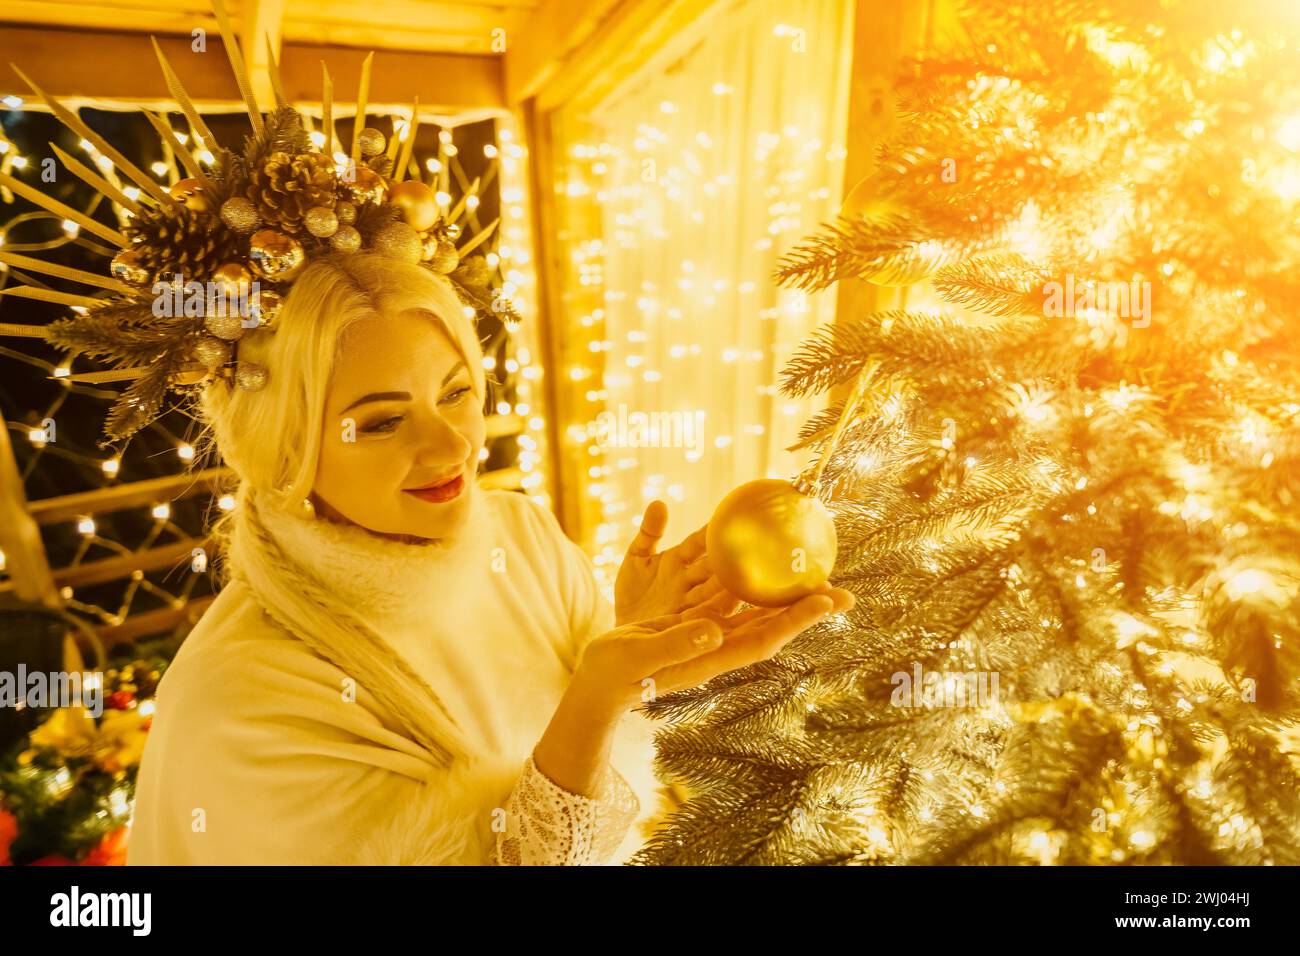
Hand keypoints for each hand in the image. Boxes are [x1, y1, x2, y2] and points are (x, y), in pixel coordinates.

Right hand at [570, 585, 855, 715]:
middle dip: (807, 610)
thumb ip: (675, 644)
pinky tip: (760, 567)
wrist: (597, 683)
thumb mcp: (639, 656)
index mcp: (709, 658)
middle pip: (772, 626)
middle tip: (845, 592)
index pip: (763, 639)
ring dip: (786, 597)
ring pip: (756, 614)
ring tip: (815, 575)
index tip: (826, 602)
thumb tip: (712, 630)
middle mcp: (718, 647)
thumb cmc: (613, 674)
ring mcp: (709, 637)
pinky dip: (750, 587)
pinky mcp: (696, 626)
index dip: (796, 621)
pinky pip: (732, 603)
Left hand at [614, 499, 734, 626]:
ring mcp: (689, 602)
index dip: (712, 531)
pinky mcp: (686, 624)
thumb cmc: (634, 593)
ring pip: (714, 591)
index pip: (699, 542)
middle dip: (728, 556)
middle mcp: (690, 580)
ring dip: (728, 583)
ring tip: (745, 574)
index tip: (730, 516)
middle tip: (750, 543)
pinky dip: (718, 611)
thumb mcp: (637, 558)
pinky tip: (729, 606)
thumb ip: (649, 532)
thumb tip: (659, 502)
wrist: (624, 629)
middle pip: (712, 565)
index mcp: (679, 560)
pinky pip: (705, 616)